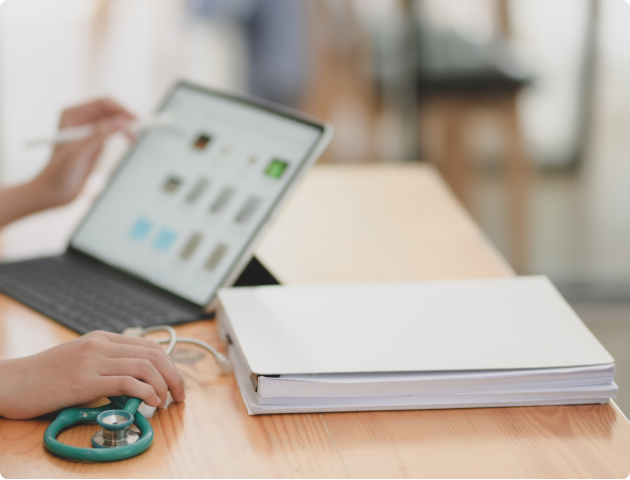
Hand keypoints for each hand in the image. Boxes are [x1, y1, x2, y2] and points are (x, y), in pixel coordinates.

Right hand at [0, 331, 185, 419]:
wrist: (12, 382)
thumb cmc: (45, 377)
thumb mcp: (81, 361)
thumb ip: (108, 365)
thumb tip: (137, 383)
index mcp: (102, 339)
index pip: (149, 346)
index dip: (169, 364)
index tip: (175, 382)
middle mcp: (101, 345)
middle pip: (153, 354)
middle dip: (174, 375)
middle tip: (179, 394)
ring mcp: (93, 361)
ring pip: (144, 366)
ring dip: (163, 385)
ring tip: (166, 401)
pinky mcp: (84, 381)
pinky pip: (126, 382)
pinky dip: (146, 391)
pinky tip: (151, 402)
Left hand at [34, 98, 135, 207]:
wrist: (55, 191)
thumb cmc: (60, 172)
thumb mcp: (81, 151)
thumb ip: (101, 134)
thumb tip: (122, 121)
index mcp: (72, 115)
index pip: (101, 103)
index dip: (120, 109)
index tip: (134, 119)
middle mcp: (80, 119)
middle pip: (110, 110)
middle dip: (125, 116)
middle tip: (140, 127)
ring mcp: (89, 130)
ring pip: (114, 120)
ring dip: (126, 126)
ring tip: (135, 136)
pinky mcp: (96, 141)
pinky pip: (114, 131)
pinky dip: (124, 134)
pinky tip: (130, 140)